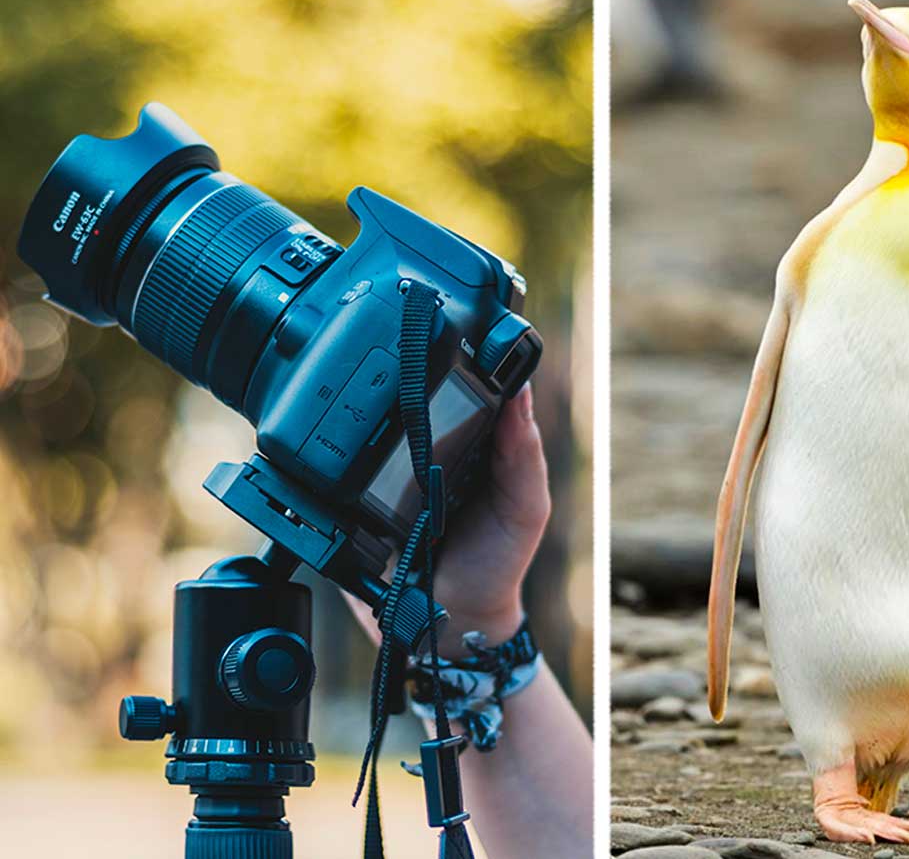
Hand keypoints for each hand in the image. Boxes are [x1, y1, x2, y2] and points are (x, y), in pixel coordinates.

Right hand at [345, 384, 550, 655]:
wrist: (453, 624)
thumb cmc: (498, 561)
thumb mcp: (525, 507)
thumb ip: (524, 455)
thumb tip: (521, 392)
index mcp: (467, 441)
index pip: (455, 385)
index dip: (449, 358)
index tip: (441, 338)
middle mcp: (422, 450)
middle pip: (399, 400)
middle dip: (390, 382)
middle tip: (388, 369)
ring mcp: (382, 476)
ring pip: (361, 431)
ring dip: (354, 418)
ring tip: (357, 411)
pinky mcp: (351, 505)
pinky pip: (332, 478)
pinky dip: (328, 464)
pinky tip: (329, 457)